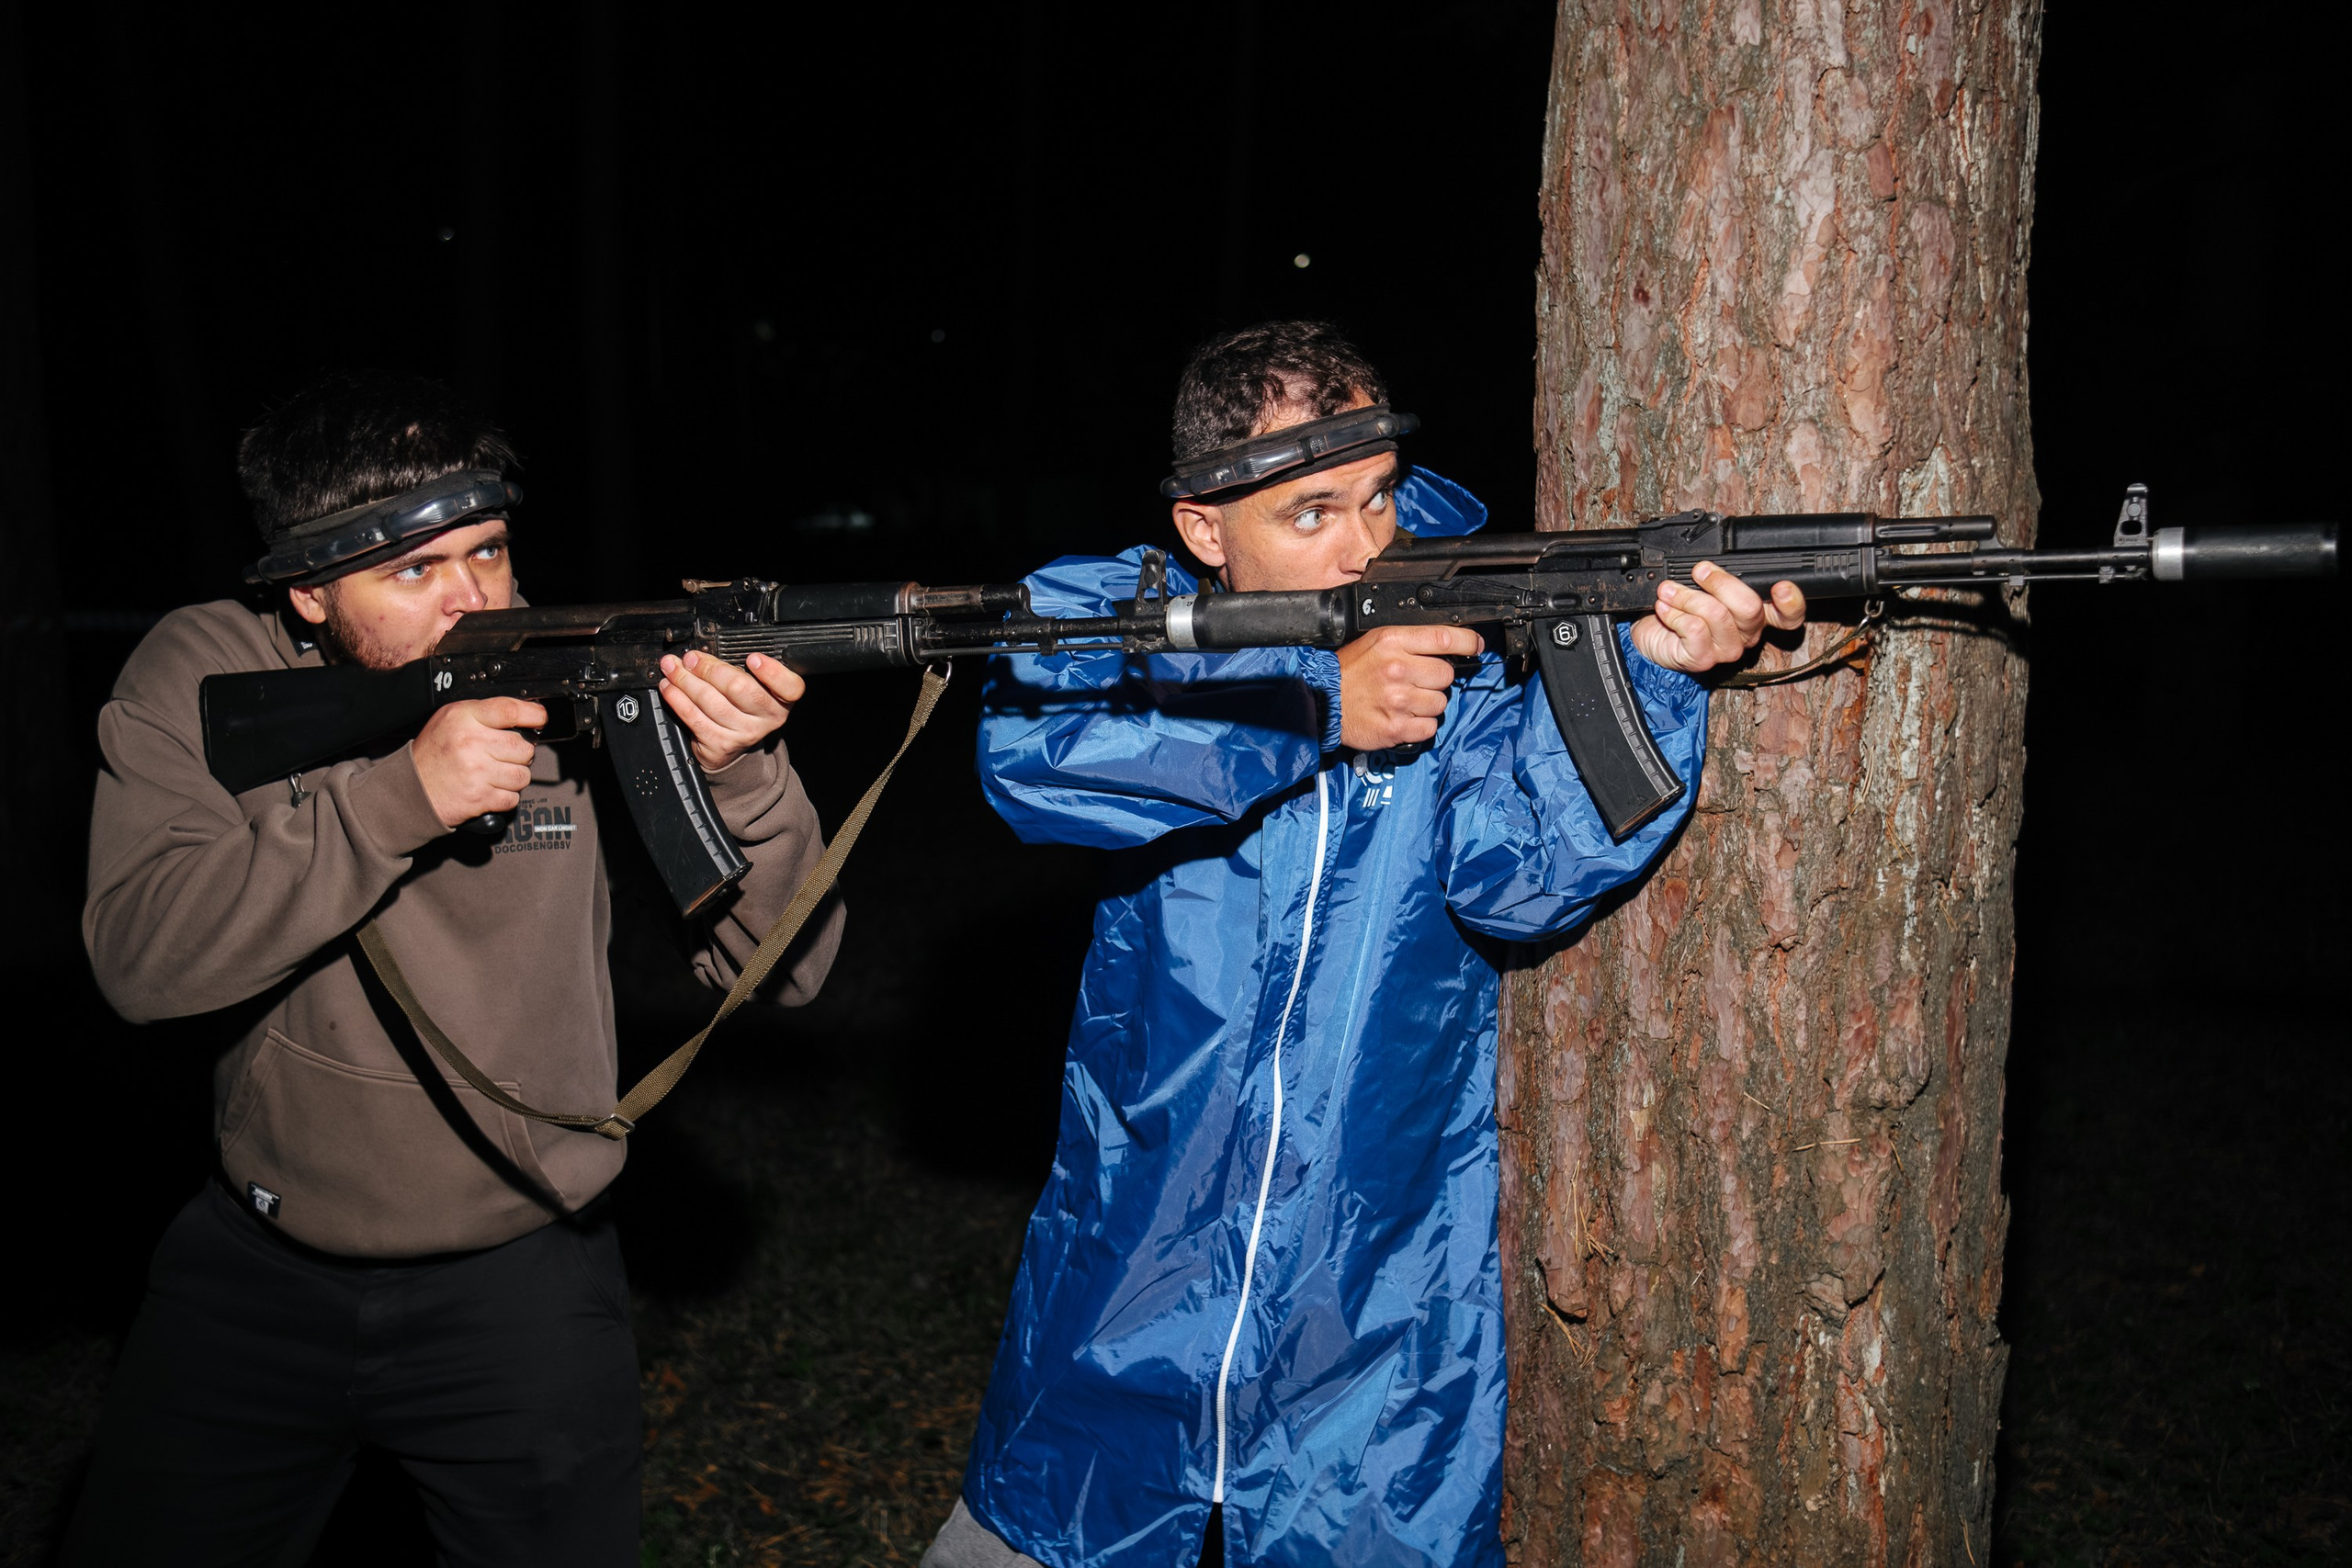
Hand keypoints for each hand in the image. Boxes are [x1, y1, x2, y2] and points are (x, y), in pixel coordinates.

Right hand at [413, 697, 545, 827]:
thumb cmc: (434, 754)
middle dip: (519, 753)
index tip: (539, 718)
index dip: (533, 714)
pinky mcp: (480, 797)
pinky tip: (489, 788)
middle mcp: (471, 742)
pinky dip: (505, 796)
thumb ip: (485, 714)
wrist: (411, 788)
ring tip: (494, 773)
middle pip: (524, 747)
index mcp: (463, 718)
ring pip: (523, 775)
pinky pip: (513, 797)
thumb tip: (525, 715)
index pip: (510, 710)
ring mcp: (477, 771)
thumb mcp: (451, 720)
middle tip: (502, 755)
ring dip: (514, 777)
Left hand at [659, 649, 804, 771]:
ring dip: (686, 681)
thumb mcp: (754, 688)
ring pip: (711, 701)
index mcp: (781, 699)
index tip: (752, 658)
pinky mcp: (720, 744)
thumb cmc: (742, 708)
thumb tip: (704, 653)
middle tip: (691, 658)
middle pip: (739, 689)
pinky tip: (670, 688)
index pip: (790, 687)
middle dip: (709, 669)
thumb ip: (741, 670)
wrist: (732, 749)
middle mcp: (767, 718)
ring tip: (673, 668)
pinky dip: (678, 699)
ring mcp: (744, 733)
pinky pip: (694, 717)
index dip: (772, 672)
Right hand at [1337, 624, 1483, 750]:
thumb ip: (1411, 642)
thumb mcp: (1376, 642)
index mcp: (1393, 642)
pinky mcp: (1395, 728)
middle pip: (1446, 675)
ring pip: (1440, 703)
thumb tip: (1449, 647)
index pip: (1445, 639)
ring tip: (1405, 702)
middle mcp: (1397, 669)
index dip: (1467, 642)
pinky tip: (1403, 718)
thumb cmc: (1349, 672)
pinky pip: (1429, 728)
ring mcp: (1397, 700)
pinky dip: (1420, 726)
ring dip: (1428, 705)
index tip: (1475, 645)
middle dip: (1436, 680)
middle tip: (1415, 682)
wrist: (1322, 702)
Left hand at [1628, 561, 1806, 673]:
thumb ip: (1718, 575)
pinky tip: (1664, 608)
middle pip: (1750, 607)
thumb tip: (1713, 560)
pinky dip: (1674, 613)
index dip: (1792, 602)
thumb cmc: (1680, 610)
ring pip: (1717, 614)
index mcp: (1756, 613)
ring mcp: (1727, 649)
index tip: (1781, 586)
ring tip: (1668, 590)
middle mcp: (1747, 633)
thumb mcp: (1701, 586)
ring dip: (1687, 596)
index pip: (1789, 615)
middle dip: (1721, 582)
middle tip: (1699, 571)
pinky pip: (1694, 629)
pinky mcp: (1703, 659)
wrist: (1651, 638)